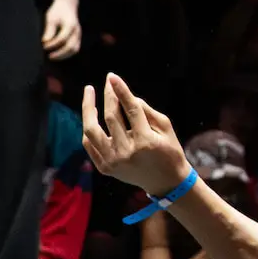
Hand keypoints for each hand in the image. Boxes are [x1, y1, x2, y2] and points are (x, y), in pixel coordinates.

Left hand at [42, 0, 81, 60]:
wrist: (67, 5)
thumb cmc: (58, 11)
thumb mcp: (51, 18)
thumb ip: (49, 30)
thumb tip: (45, 42)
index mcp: (70, 25)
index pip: (62, 38)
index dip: (52, 44)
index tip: (43, 46)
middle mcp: (77, 31)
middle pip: (70, 47)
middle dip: (59, 53)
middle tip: (49, 56)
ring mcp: (79, 35)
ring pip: (75, 50)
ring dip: (64, 56)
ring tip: (53, 57)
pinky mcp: (78, 37)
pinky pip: (75, 48)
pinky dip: (67, 54)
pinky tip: (59, 54)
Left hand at [81, 73, 191, 196]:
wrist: (166, 182)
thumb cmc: (169, 150)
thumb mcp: (166, 128)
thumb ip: (146, 110)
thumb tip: (126, 96)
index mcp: (145, 141)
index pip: (130, 109)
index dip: (121, 91)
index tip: (112, 76)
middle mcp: (126, 152)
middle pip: (110, 117)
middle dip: (108, 96)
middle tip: (107, 82)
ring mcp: (113, 162)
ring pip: (91, 131)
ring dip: (88, 110)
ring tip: (89, 94)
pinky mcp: (105, 168)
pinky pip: (90, 145)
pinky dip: (89, 129)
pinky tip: (91, 117)